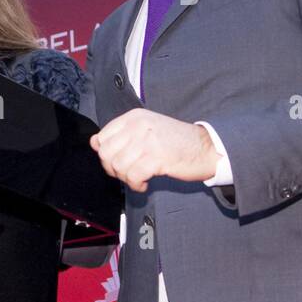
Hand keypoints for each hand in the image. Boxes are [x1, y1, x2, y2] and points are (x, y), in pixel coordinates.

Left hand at [90, 109, 219, 192]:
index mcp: (134, 117)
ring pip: (118, 166)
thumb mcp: (146, 130)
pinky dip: (135, 185)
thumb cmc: (176, 142)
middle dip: (112, 169)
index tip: (117, 162)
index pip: (102, 137)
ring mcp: (147, 141)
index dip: (106, 155)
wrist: (208, 147)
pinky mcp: (157, 157)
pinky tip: (144, 184)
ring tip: (138, 179)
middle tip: (127, 174)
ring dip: (125, 178)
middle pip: (106, 153)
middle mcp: (138, 126)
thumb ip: (121, 135)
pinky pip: (132, 176)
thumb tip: (94, 142)